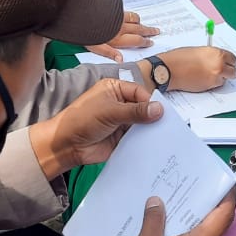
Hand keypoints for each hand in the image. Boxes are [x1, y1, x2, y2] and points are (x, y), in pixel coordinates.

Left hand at [29, 79, 160, 178]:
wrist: (68, 145)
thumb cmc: (84, 120)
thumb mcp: (111, 112)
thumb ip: (135, 111)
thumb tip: (159, 109)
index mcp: (114, 89)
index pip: (139, 92)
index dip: (150, 102)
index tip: (162, 113)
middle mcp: (119, 103)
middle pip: (142, 108)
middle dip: (152, 116)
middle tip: (168, 126)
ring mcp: (121, 121)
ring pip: (141, 123)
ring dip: (149, 130)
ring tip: (164, 137)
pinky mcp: (121, 137)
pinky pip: (137, 138)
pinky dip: (144, 141)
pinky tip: (155, 146)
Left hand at [83, 11, 160, 61]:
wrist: (80, 9)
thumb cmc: (85, 29)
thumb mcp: (94, 46)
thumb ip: (108, 52)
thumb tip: (120, 59)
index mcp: (117, 38)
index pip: (136, 40)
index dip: (145, 42)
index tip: (150, 42)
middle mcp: (120, 26)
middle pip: (138, 29)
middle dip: (148, 31)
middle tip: (156, 31)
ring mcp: (117, 16)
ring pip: (134, 18)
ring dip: (140, 22)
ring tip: (143, 24)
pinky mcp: (113, 8)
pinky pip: (126, 11)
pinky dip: (131, 14)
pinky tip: (130, 14)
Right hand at [127, 191, 235, 235]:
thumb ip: (153, 221)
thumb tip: (156, 202)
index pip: (224, 215)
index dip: (227, 196)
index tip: (224, 181)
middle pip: (213, 224)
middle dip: (204, 205)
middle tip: (191, 187)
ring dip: (191, 221)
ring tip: (173, 206)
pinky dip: (185, 235)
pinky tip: (167, 231)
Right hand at [158, 46, 235, 91]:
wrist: (169, 70)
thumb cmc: (180, 57)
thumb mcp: (199, 51)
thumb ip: (211, 55)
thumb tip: (218, 59)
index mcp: (217, 53)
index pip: (233, 59)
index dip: (230, 61)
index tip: (228, 62)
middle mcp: (219, 66)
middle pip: (234, 72)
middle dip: (228, 71)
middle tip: (222, 70)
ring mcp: (214, 78)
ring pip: (225, 80)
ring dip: (220, 78)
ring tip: (207, 74)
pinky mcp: (208, 87)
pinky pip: (216, 85)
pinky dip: (212, 83)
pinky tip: (202, 78)